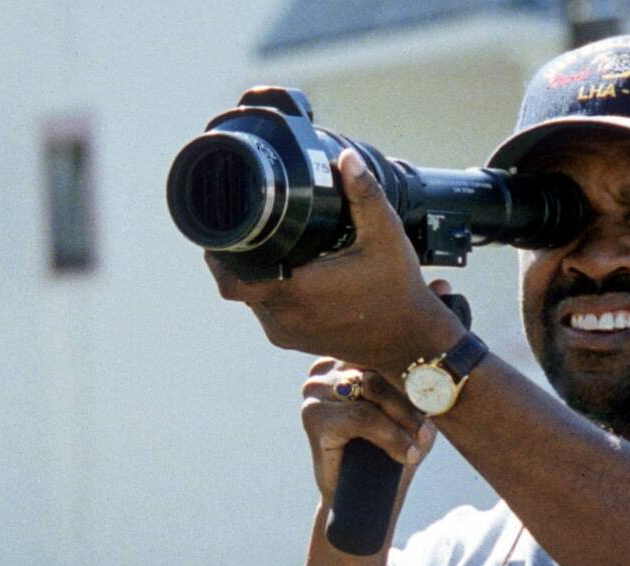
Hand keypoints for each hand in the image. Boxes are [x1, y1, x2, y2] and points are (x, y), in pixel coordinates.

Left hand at [207, 150, 467, 377]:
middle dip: (236, 259)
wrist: (410, 342)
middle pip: (236, 286)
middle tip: (247, 229)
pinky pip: (267, 314)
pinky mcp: (294, 341)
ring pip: (251, 300)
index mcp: (297, 291)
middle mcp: (285, 317)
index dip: (219, 255)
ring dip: (253, 277)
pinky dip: (269, 293)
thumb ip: (365, 194)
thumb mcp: (385, 236)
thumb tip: (345, 158)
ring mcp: (287, 333)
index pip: (232, 278)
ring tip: (266, 248)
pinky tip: (285, 273)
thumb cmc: (398, 291)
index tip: (221, 229)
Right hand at [301, 357, 436, 503]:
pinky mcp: (315, 418)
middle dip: (412, 394)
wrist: (360, 501)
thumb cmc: (388, 452)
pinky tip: (407, 453)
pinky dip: (390, 435)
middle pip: (380, 365)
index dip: (414, 367)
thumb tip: (445, 359)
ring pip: (374, 388)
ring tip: (422, 440)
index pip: (384, 348)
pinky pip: (363, 417)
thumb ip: (415, 382)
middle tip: (435, 422)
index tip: (440, 390)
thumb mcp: (408, 412)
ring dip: (405, 416)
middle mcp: (322, 371)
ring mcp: (314, 392)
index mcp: (341, 360)